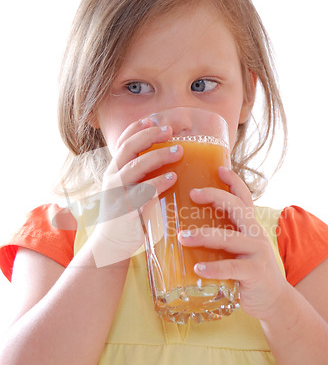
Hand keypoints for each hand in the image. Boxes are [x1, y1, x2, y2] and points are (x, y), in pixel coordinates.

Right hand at [91, 118, 182, 265]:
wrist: (112, 246)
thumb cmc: (127, 214)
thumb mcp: (128, 190)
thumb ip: (141, 175)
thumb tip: (168, 157)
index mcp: (114, 171)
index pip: (123, 142)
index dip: (137, 128)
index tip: (154, 119)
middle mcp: (113, 179)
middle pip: (129, 149)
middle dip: (150, 136)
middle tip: (171, 131)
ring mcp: (117, 195)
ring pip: (135, 168)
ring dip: (158, 157)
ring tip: (178, 151)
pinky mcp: (125, 212)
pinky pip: (142, 194)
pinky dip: (157, 184)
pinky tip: (172, 179)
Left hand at [178, 167, 289, 318]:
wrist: (273, 299)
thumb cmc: (246, 272)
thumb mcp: (237, 250)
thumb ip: (220, 239)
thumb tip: (184, 231)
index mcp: (249, 226)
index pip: (243, 197)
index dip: (233, 181)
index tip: (219, 168)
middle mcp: (254, 234)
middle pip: (237, 208)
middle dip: (214, 196)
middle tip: (192, 193)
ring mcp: (256, 252)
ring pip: (230, 238)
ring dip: (204, 236)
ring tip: (182, 237)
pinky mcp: (255, 272)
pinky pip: (232, 268)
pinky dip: (214, 268)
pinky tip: (198, 268)